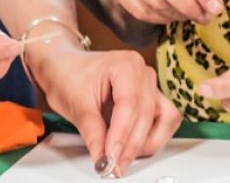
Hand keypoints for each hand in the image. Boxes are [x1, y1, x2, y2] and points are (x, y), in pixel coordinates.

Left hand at [30, 43, 180, 177]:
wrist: (65, 68)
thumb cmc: (69, 76)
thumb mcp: (76, 105)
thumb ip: (93, 134)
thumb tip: (104, 159)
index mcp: (125, 65)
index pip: (129, 105)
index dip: (121, 135)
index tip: (111, 156)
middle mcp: (143, 74)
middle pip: (147, 115)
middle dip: (131, 144)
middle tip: (114, 164)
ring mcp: (149, 86)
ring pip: (164, 119)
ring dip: (147, 142)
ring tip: (124, 157)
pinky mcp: (151, 100)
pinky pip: (163, 121)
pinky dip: (150, 138)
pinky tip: (132, 147)